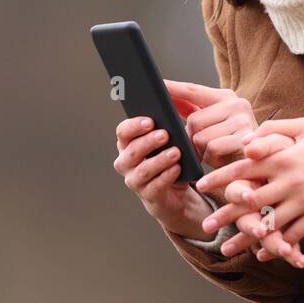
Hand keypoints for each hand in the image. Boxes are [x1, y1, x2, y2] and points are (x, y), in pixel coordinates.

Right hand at [113, 115, 212, 238]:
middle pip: (132, 150)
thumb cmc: (171, 158)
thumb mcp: (172, 140)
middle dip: (148, 141)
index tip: (150, 121)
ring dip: (159, 160)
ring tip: (176, 152)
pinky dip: (167, 176)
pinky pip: (155, 186)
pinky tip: (177, 168)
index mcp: (128, 144)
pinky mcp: (148, 196)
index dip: (134, 126)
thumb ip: (171, 125)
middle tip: (165, 135)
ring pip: (143, 170)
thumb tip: (180, 106)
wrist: (177, 192)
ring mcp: (135, 181)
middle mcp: (126, 162)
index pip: (123, 131)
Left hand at [164, 79, 257, 169]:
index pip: (194, 90)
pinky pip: (212, 147)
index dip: (174, 88)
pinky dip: (211, 157)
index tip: (157, 84)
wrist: (257, 163)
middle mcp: (237, 104)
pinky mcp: (244, 139)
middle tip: (203, 145)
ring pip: (201, 136)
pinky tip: (221, 158)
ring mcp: (243, 120)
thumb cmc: (228, 143)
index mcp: (226, 96)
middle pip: (193, 120)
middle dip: (192, 137)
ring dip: (201, 149)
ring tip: (214, 152)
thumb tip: (167, 99)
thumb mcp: (211, 123)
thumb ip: (192, 109)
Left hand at [196, 118, 303, 264]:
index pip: (244, 168)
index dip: (220, 177)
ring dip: (244, 238)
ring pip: (267, 223)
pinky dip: (275, 247)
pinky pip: (291, 236)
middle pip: (249, 200)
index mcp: (283, 158)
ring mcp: (303, 201)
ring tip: (226, 249)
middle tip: (206, 226)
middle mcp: (289, 181)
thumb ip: (274, 129)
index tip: (201, 185)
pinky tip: (261, 254)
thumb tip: (247, 141)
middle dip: (224, 214)